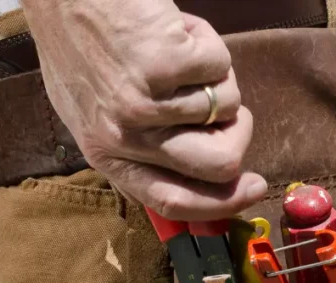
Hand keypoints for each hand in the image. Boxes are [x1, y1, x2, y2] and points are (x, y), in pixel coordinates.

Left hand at [23, 0, 265, 219]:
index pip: (173, 200)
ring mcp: (146, 101)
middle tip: (232, 109)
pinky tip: (174, 28)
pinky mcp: (166, 63)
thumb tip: (199, 176)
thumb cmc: (81, 41)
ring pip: (226, 105)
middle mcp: (125, 136)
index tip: (254, 187)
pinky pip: (221, 64)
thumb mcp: (94, 110)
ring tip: (176, 49)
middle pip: (220, 165)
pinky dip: (207, 41)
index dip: (222, 202)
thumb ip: (140, 147)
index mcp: (106, 155)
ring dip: (214, 73)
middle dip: (239, 134)